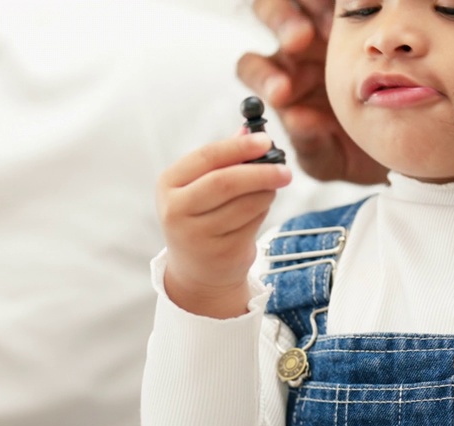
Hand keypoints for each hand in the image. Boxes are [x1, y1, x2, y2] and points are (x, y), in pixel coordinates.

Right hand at [157, 133, 292, 318]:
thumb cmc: (202, 215)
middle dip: (260, 172)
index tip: (267, 142)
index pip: (207, 157)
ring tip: (268, 189)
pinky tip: (258, 211)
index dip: (240, 147)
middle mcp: (175, 209)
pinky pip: (252, 224)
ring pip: (244, 204)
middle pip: (225, 182)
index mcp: (168, 183)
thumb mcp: (202, 184)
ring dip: (266, 193)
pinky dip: (262, 212)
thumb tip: (250, 129)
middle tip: (285, 169)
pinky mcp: (218, 253)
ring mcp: (195, 235)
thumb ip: (224, 157)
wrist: (196, 268)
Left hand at [237, 0, 387, 184]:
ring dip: (312, 7)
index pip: (252, 68)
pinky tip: (361, 17)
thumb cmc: (353, 152)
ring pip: (304, 0)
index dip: (263, 77)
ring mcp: (325, 24)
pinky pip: (341, 2)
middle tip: (300, 40)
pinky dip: (345, 4)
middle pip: (271, 15)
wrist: (400, 144)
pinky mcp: (354, 16)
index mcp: (280, 81)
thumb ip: (310, 145)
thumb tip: (297, 120)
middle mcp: (296, 49)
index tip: (282, 94)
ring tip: (334, 26)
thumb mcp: (330, 158)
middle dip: (282, 25)